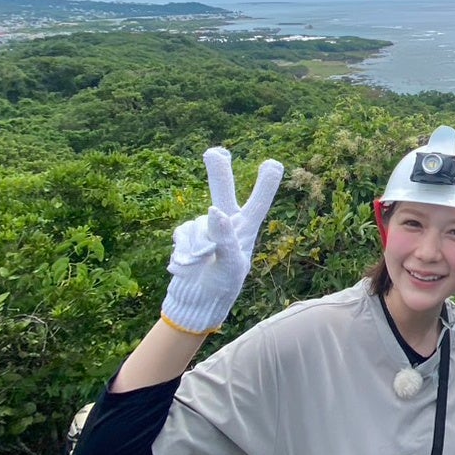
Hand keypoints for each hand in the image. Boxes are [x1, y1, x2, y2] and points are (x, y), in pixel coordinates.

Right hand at [161, 148, 283, 334]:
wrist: (195, 303)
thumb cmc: (222, 286)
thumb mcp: (229, 264)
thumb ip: (224, 237)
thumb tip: (213, 210)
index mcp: (245, 230)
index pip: (257, 204)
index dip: (265, 185)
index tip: (273, 163)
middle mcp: (225, 224)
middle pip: (222, 190)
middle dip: (218, 171)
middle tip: (215, 152)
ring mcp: (204, 229)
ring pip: (195, 225)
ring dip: (194, 247)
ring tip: (200, 265)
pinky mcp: (186, 236)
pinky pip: (180, 235)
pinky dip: (182, 251)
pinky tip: (185, 266)